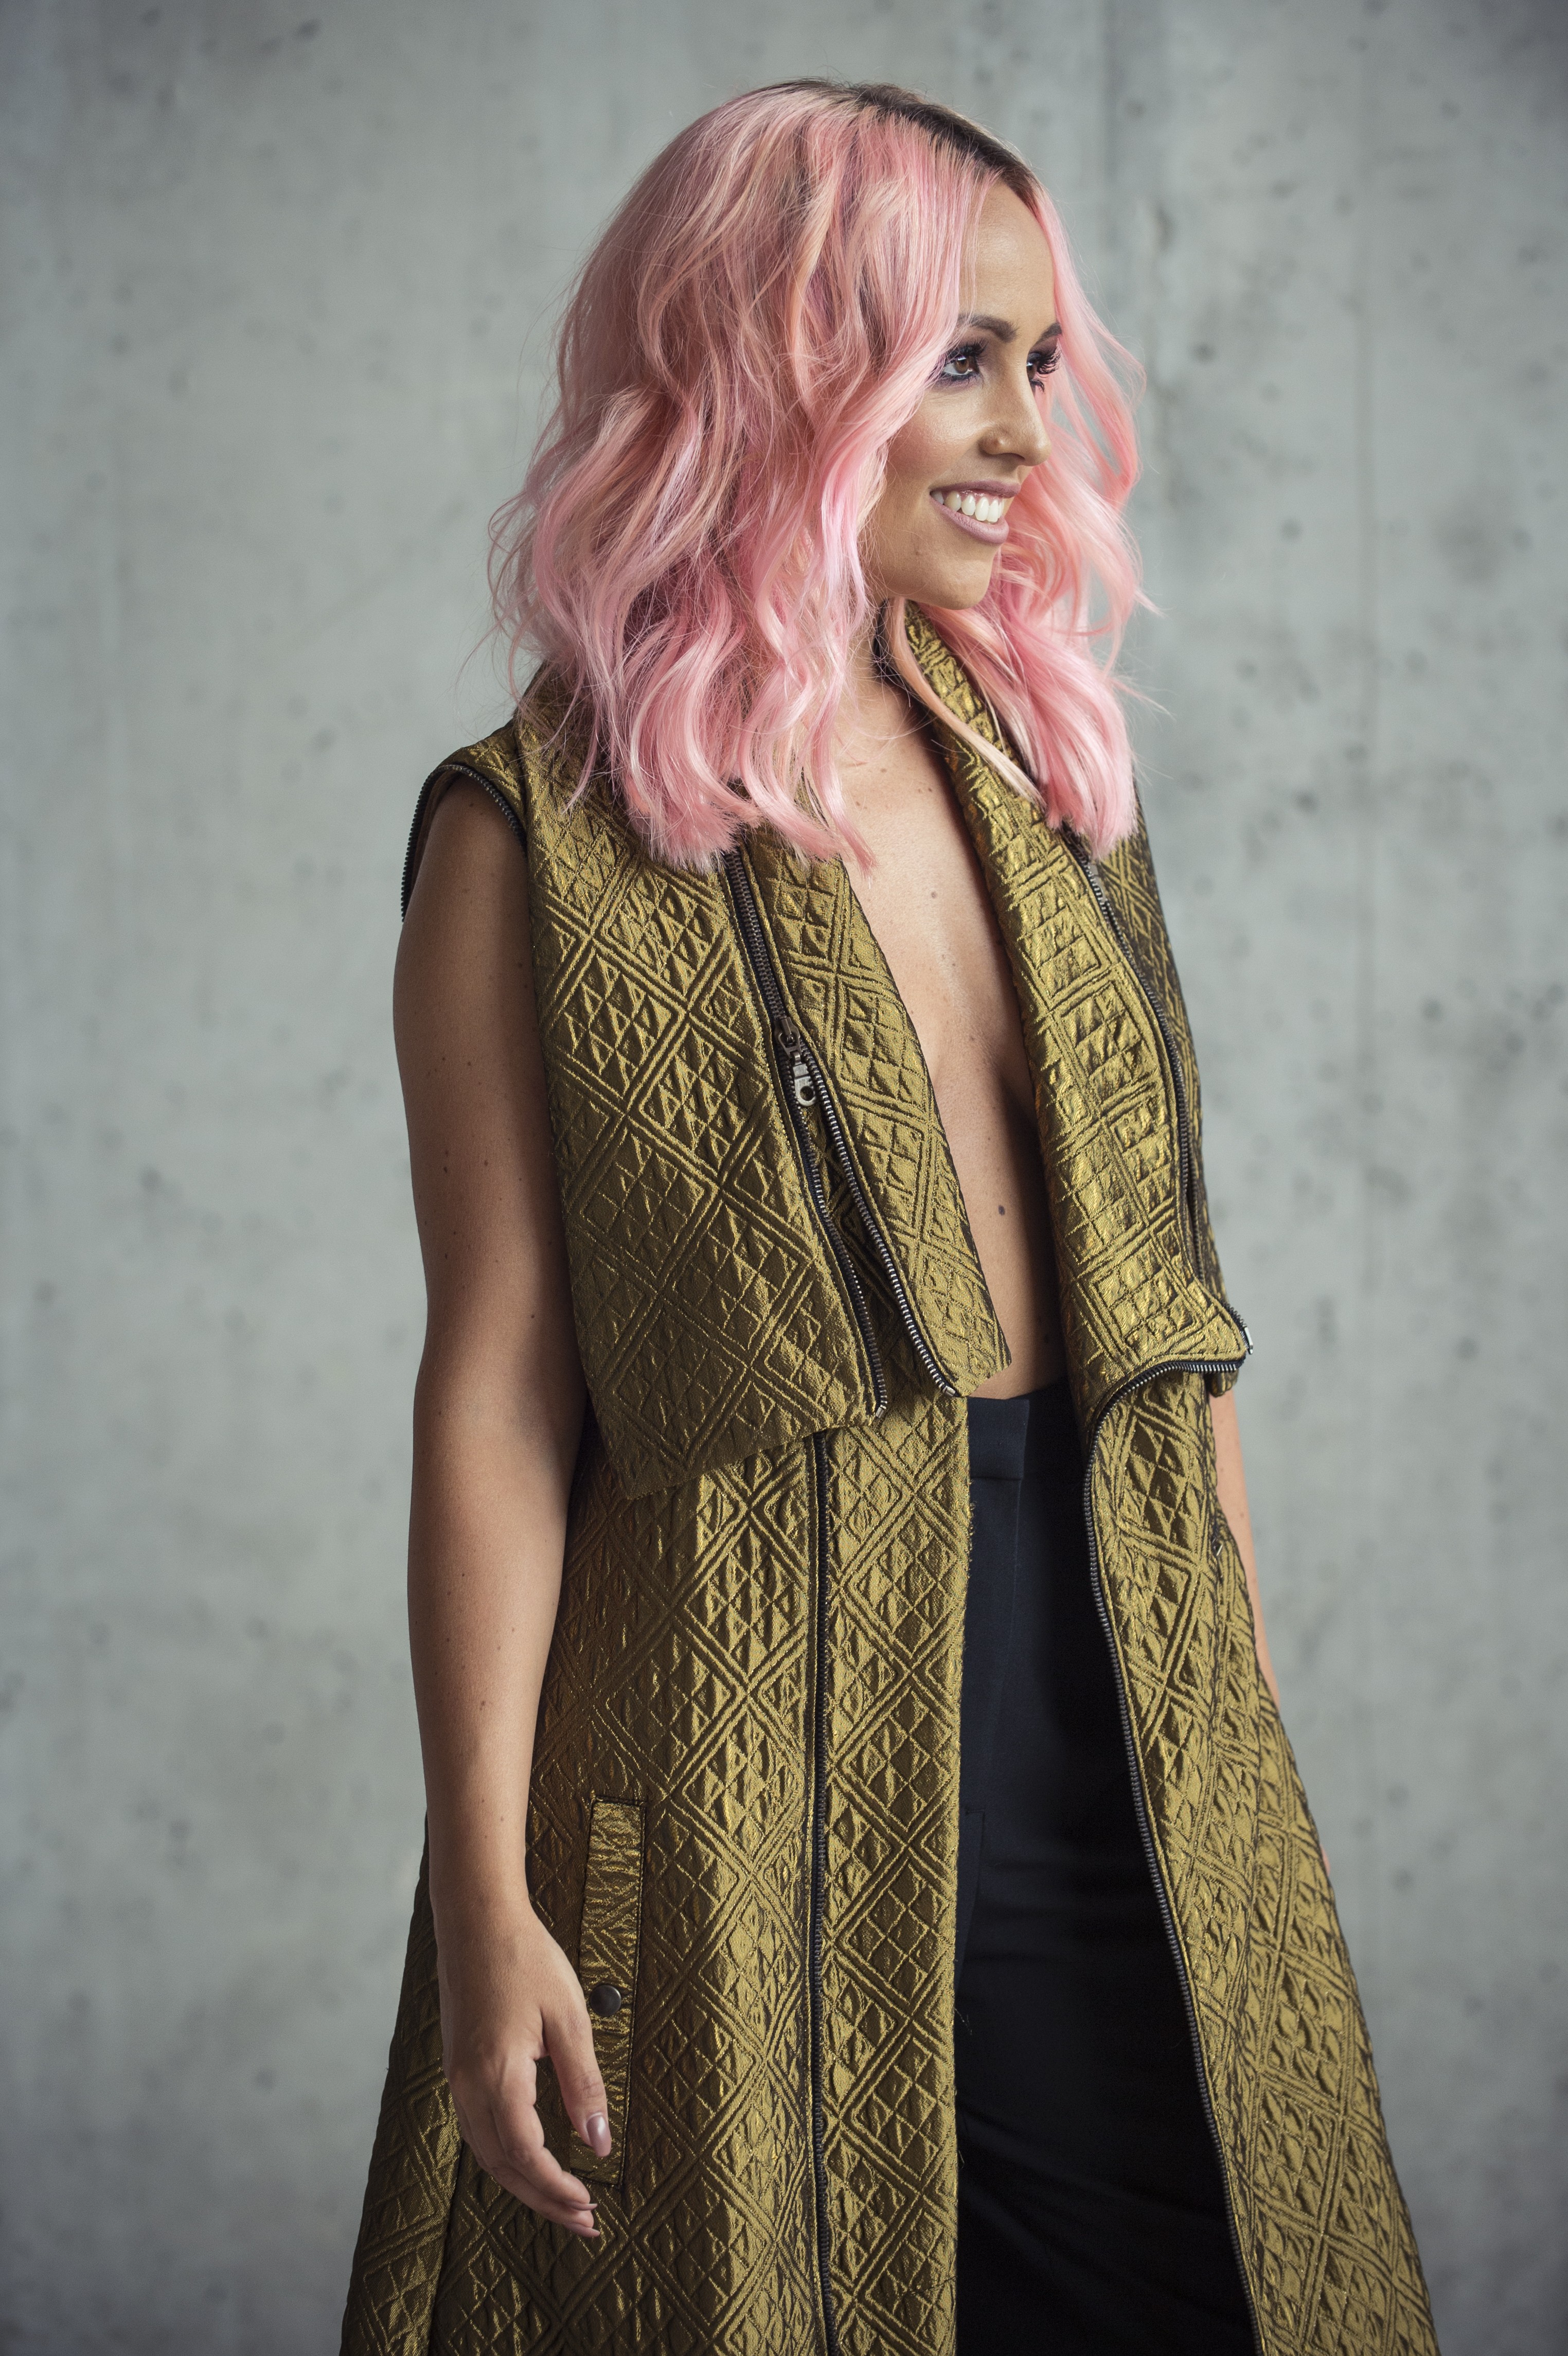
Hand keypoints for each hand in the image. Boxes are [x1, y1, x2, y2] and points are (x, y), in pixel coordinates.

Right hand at [436, 1897, 610, 2236]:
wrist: (476, 1919)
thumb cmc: (525, 1958)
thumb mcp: (568, 2016)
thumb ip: (584, 2082)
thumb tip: (600, 2141)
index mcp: (496, 2074)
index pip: (526, 2154)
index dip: (557, 2187)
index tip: (590, 2205)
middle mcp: (468, 2085)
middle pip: (502, 2167)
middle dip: (543, 2201)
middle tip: (584, 2223)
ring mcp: (457, 2078)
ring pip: (487, 2154)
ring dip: (524, 2184)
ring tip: (564, 2201)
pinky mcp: (458, 2068)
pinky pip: (478, 2130)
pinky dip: (507, 2157)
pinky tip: (533, 2160)